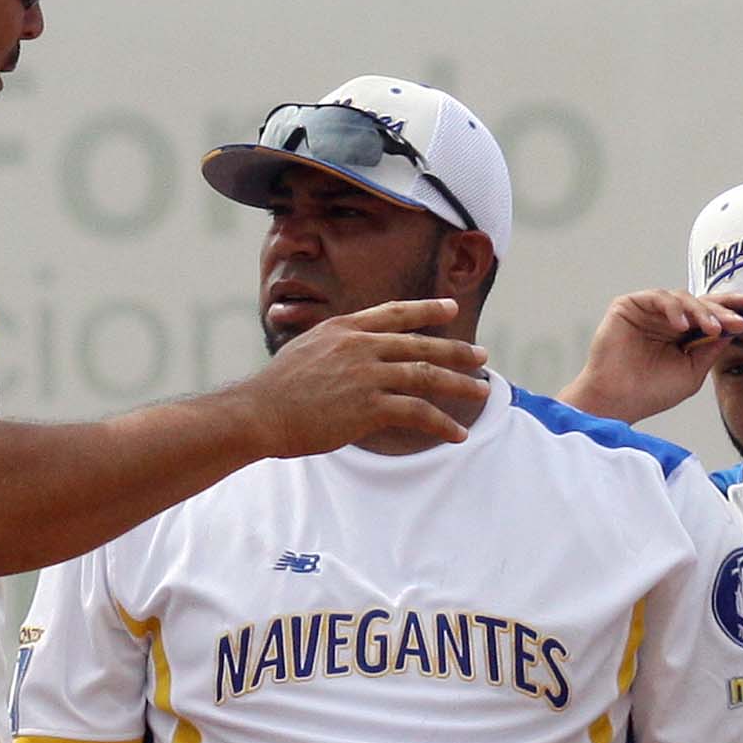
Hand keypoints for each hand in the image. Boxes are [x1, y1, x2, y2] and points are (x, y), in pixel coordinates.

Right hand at [235, 299, 488, 459]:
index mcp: (345, 329)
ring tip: (483, 392)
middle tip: (482, 356)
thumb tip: (351, 353)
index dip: (426, 309)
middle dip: (457, 350)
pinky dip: (442, 424)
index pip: (395, 313)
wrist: (259, 412)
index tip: (450, 308)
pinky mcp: (369, 407)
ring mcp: (367, 375)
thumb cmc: (276, 390)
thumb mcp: (307, 350)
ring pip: (427, 375)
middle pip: (421, 344)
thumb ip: (336, 347)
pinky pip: (418, 412)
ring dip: (460, 385)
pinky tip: (456, 433)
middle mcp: (360, 346)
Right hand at [562, 289, 742, 423]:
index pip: (710, 315)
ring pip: (682, 298)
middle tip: (739, 319)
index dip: (731, 310)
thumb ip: (711, 349)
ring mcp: (648, 311)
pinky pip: (658, 297)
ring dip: (701, 311)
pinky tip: (682, 325)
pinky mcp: (629, 305)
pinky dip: (674, 309)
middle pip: (700, 302)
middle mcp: (666, 319)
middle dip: (722, 309)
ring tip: (712, 328)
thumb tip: (734, 329)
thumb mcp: (692, 372)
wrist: (617, 400)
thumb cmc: (650, 392)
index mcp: (681, 335)